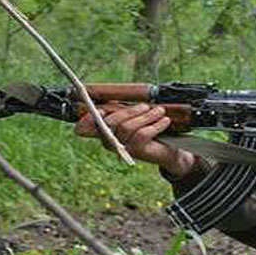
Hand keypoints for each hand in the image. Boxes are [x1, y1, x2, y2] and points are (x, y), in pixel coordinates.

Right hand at [74, 102, 195, 177]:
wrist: (167, 151)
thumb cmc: (149, 132)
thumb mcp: (135, 119)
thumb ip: (125, 112)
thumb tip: (118, 102)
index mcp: (105, 133)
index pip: (88, 128)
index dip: (88, 120)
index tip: (100, 110)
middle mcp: (111, 143)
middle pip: (112, 123)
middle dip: (130, 111)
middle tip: (146, 106)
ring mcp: (123, 148)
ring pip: (128, 127)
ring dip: (146, 116)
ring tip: (160, 111)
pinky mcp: (137, 152)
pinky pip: (142, 134)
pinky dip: (155, 125)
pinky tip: (165, 121)